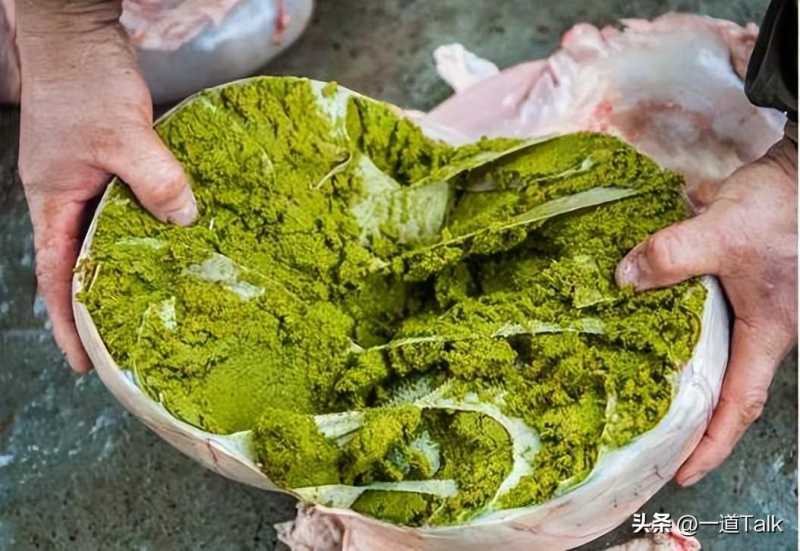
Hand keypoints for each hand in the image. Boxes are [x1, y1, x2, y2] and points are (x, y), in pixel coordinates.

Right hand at [17, 2, 197, 372]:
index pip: (53, 276)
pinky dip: (143, 229)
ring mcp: (84, 182)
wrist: (78, 37)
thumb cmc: (86, 82)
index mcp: (53, 201)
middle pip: (78, 263)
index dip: (67, 321)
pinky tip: (171, 240)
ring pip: (104, 237)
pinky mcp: (106, 165)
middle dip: (99, 304)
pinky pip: (123, 208)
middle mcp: (64, 198)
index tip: (82, 362)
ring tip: (157, 302)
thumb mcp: (123, 134)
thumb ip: (154, 179)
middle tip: (129, 342)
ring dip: (126, 267)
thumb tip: (185, 222)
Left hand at [616, 136, 796, 485]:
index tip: (684, 472)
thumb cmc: (780, 208)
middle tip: (652, 438)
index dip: (713, 444)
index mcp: (768, 333)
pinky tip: (649, 320)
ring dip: (684, 373)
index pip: (740, 405)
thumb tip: (623, 280)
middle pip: (727, 388)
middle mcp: (766, 329)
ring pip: (717, 354)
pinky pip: (712, 320)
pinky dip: (683, 331)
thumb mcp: (721, 234)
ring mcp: (758, 307)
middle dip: (693, 419)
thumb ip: (671, 257)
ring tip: (639, 389)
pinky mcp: (745, 283)